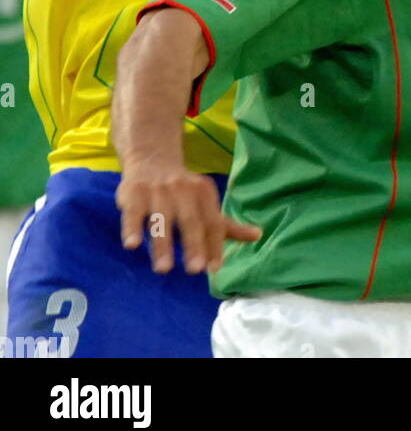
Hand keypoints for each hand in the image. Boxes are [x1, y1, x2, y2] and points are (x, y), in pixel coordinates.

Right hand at [116, 164, 261, 274]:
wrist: (152, 159)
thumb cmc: (183, 192)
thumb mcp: (206, 204)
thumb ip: (227, 225)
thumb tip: (259, 235)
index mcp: (203, 193)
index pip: (211, 222)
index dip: (214, 245)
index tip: (214, 268)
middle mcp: (182, 190)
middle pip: (189, 221)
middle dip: (192, 244)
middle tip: (194, 270)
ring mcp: (157, 192)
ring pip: (160, 221)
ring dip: (162, 244)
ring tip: (163, 269)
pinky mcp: (133, 194)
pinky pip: (133, 214)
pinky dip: (132, 228)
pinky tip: (132, 245)